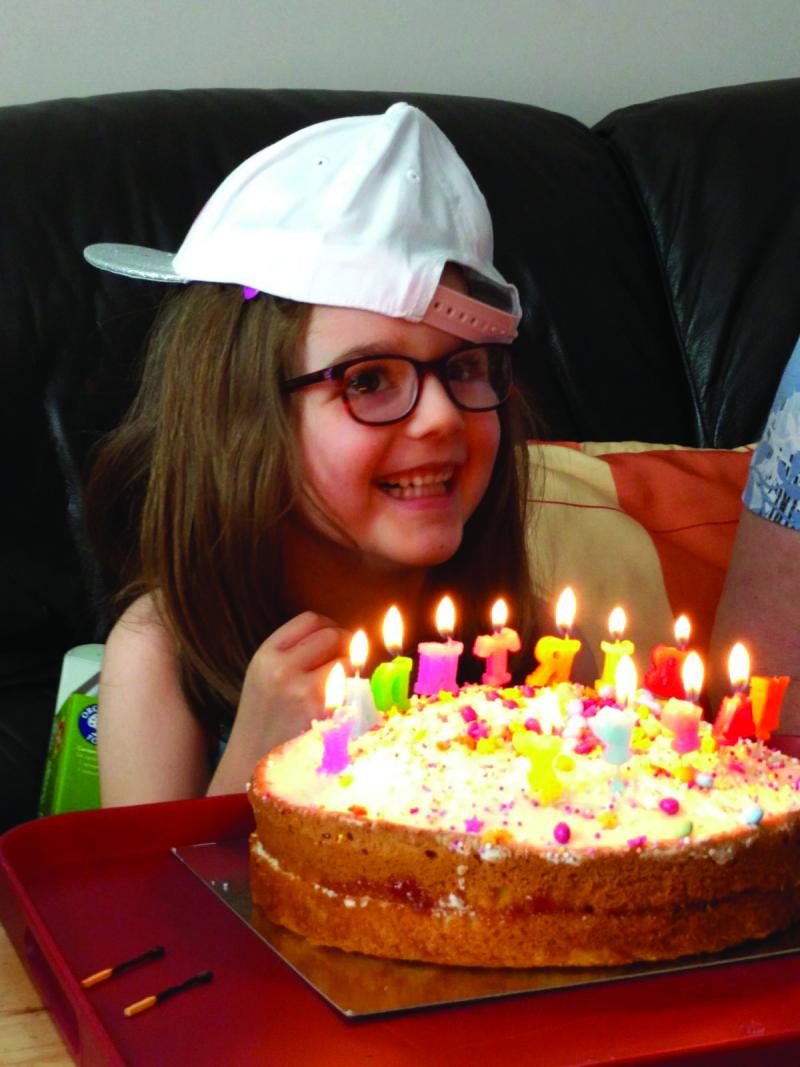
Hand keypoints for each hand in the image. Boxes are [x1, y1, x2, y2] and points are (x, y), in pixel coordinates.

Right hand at [238, 611, 350, 751]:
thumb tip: (339, 635)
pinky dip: (355, 692)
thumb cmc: (264, 719)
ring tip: (340, 684)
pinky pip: (354, 688)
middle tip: (345, 660)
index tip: (334, 639)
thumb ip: (292, 652)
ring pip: (347, 661)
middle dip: (345, 645)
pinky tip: (342, 702)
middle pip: (332, 635)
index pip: (310, 620)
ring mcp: (305, 692)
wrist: (251, 765)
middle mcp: (283, 669)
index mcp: (266, 656)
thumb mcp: (264, 676)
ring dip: (352, 670)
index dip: (329, 625)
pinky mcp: (326, 714)